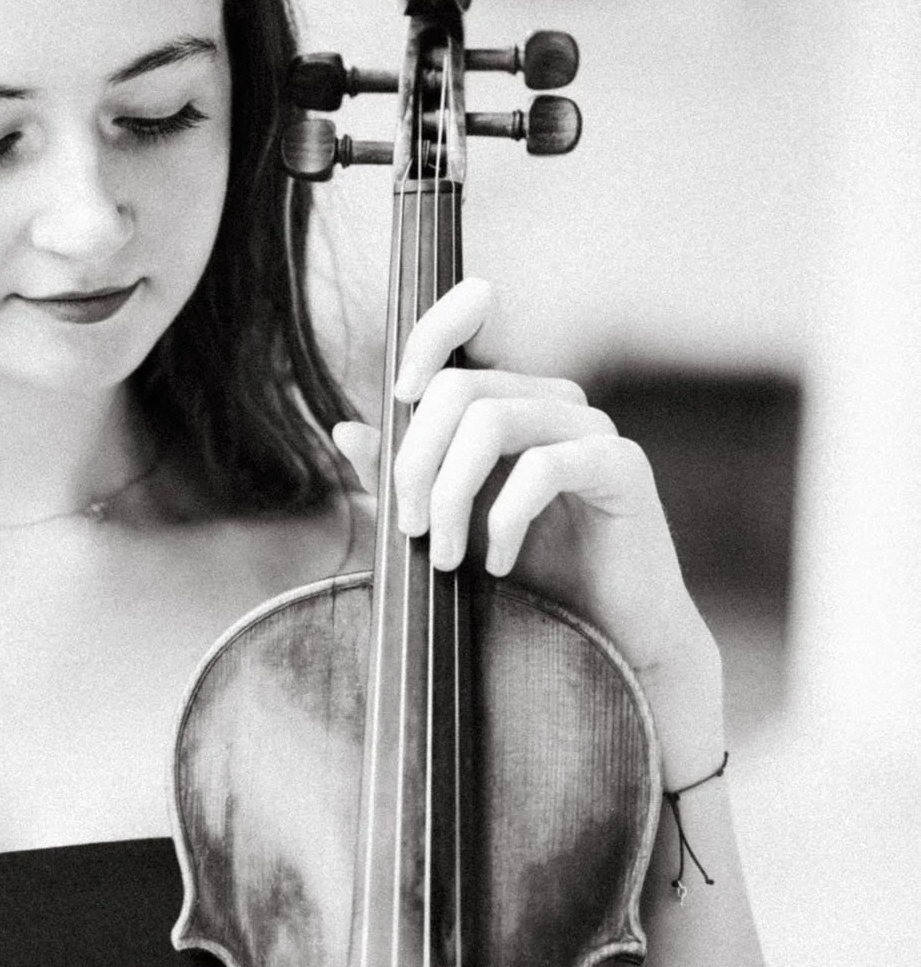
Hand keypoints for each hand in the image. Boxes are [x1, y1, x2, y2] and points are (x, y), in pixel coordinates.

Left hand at [331, 279, 723, 781]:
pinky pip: (545, 466)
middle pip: (459, 388)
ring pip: (492, 420)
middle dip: (416, 461)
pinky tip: (501, 563)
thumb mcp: (447, 527)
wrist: (609, 639)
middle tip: (411, 529)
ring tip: (447, 557)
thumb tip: (346, 428)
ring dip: (452, 495)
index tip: (399, 394)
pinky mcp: (621, 465)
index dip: (431, 333)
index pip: (475, 327)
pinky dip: (506, 518)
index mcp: (509, 403)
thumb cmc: (531, 579)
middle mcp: (551, 401)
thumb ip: (401, 480)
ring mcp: (590, 429)